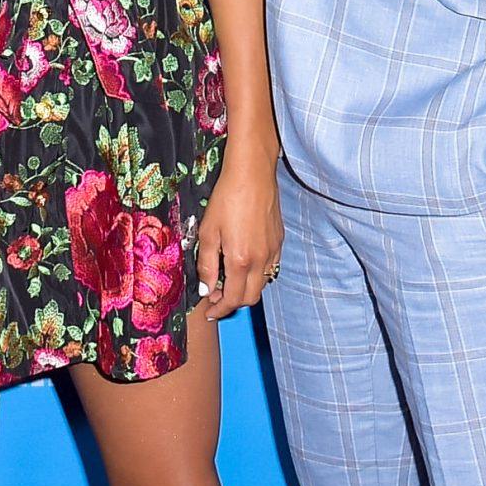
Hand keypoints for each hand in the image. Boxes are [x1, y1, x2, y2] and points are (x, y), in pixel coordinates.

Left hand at [194, 140, 282, 320]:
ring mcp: (273, 250)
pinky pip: (270, 267)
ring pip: (262, 283)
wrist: (252, 173)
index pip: (233, 299)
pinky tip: (244, 262)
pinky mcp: (280, 240)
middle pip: (250, 297)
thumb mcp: (208, 231)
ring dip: (245, 288)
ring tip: (228, 278)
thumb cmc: (226, 198)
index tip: (210, 312)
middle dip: (233, 303)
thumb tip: (206, 288)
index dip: (220, 310)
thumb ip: (206, 264)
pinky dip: (257, 274)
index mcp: (241, 260)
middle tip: (216, 295)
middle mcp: (261, 260)